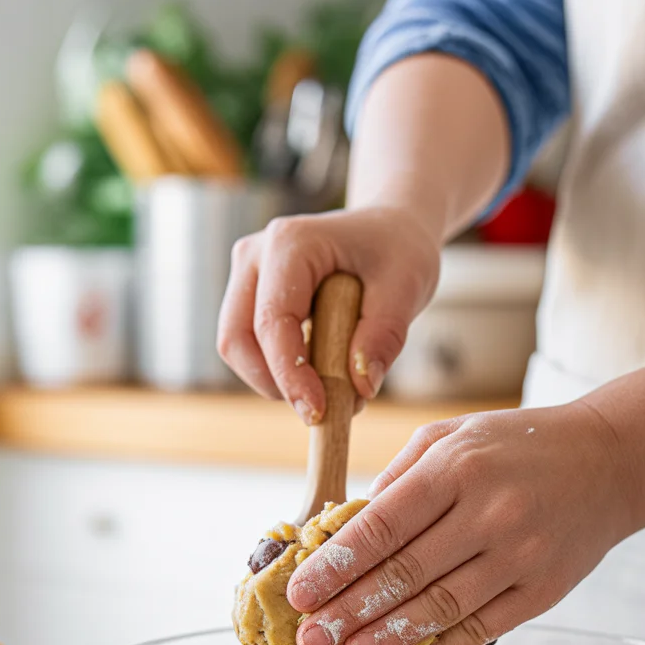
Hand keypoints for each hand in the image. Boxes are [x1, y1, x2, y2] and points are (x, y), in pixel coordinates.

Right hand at [216, 207, 440, 424]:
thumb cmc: (398, 251)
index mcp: (290, 243)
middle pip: (237, 339)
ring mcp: (247, 276)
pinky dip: (280, 372)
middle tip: (324, 409)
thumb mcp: (407, 287)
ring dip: (277, 381)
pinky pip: (251, 348)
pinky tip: (321, 372)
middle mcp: (255, 255)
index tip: (318, 413)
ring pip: (238, 349)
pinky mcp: (250, 298)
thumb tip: (361, 389)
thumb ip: (385, 336)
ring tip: (334, 388)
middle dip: (275, 384)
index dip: (289, 374)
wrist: (388, 231)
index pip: (272, 321)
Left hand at [286, 404, 634, 644]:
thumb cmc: (518, 446)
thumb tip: (345, 530)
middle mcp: (491, 513)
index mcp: (459, 467)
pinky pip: (481, 628)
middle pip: (405, 574)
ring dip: (387, 638)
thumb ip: (400, 478)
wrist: (610, 461)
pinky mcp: (542, 592)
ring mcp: (521, 556)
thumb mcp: (453, 436)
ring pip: (441, 608)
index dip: (336, 565)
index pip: (382, 526)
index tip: (300, 592)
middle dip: (349, 611)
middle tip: (311, 637)